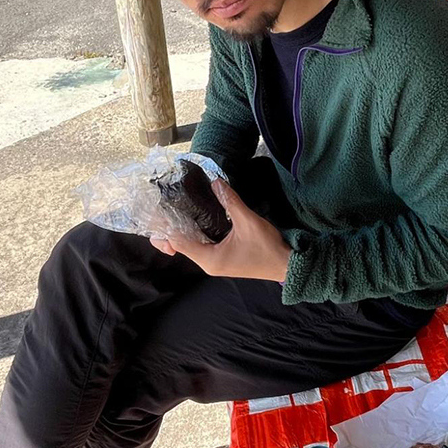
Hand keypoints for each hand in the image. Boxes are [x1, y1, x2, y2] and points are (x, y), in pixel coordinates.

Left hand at [150, 178, 292, 282]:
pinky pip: (202, 245)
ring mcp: (215, 262)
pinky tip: (196, 219)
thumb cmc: (267, 248)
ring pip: (192, 245)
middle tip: (165, 208)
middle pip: (181, 245)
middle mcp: (208, 263)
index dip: (167, 227)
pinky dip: (196, 234)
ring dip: (184, 230)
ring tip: (176, 210)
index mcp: (210, 259)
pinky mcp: (223, 259)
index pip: (179, 242)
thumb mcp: (248, 221)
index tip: (160, 211)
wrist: (287, 265)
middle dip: (171, 229)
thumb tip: (216, 182)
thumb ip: (230, 201)